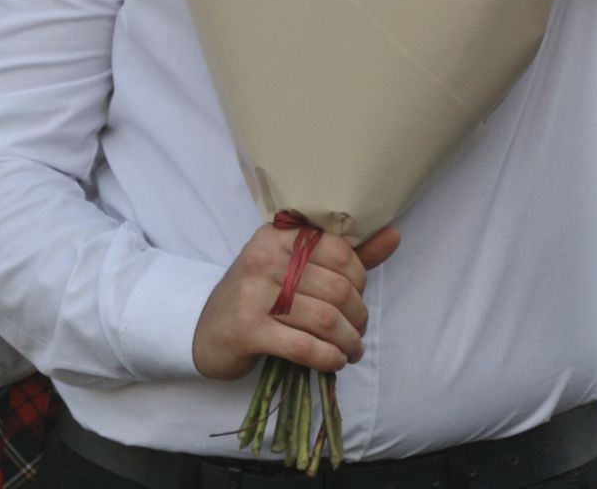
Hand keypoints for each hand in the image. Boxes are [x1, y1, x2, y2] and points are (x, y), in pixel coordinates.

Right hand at [192, 222, 400, 380]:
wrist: (202, 331)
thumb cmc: (259, 297)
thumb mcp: (295, 269)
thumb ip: (345, 256)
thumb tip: (394, 235)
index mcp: (278, 235)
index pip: (339, 250)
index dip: (359, 277)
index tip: (357, 296)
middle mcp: (263, 258)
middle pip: (336, 288)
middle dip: (357, 315)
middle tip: (358, 330)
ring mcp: (252, 294)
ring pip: (324, 318)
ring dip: (348, 340)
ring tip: (352, 349)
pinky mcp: (246, 330)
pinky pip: (303, 346)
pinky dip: (328, 357)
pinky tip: (335, 362)